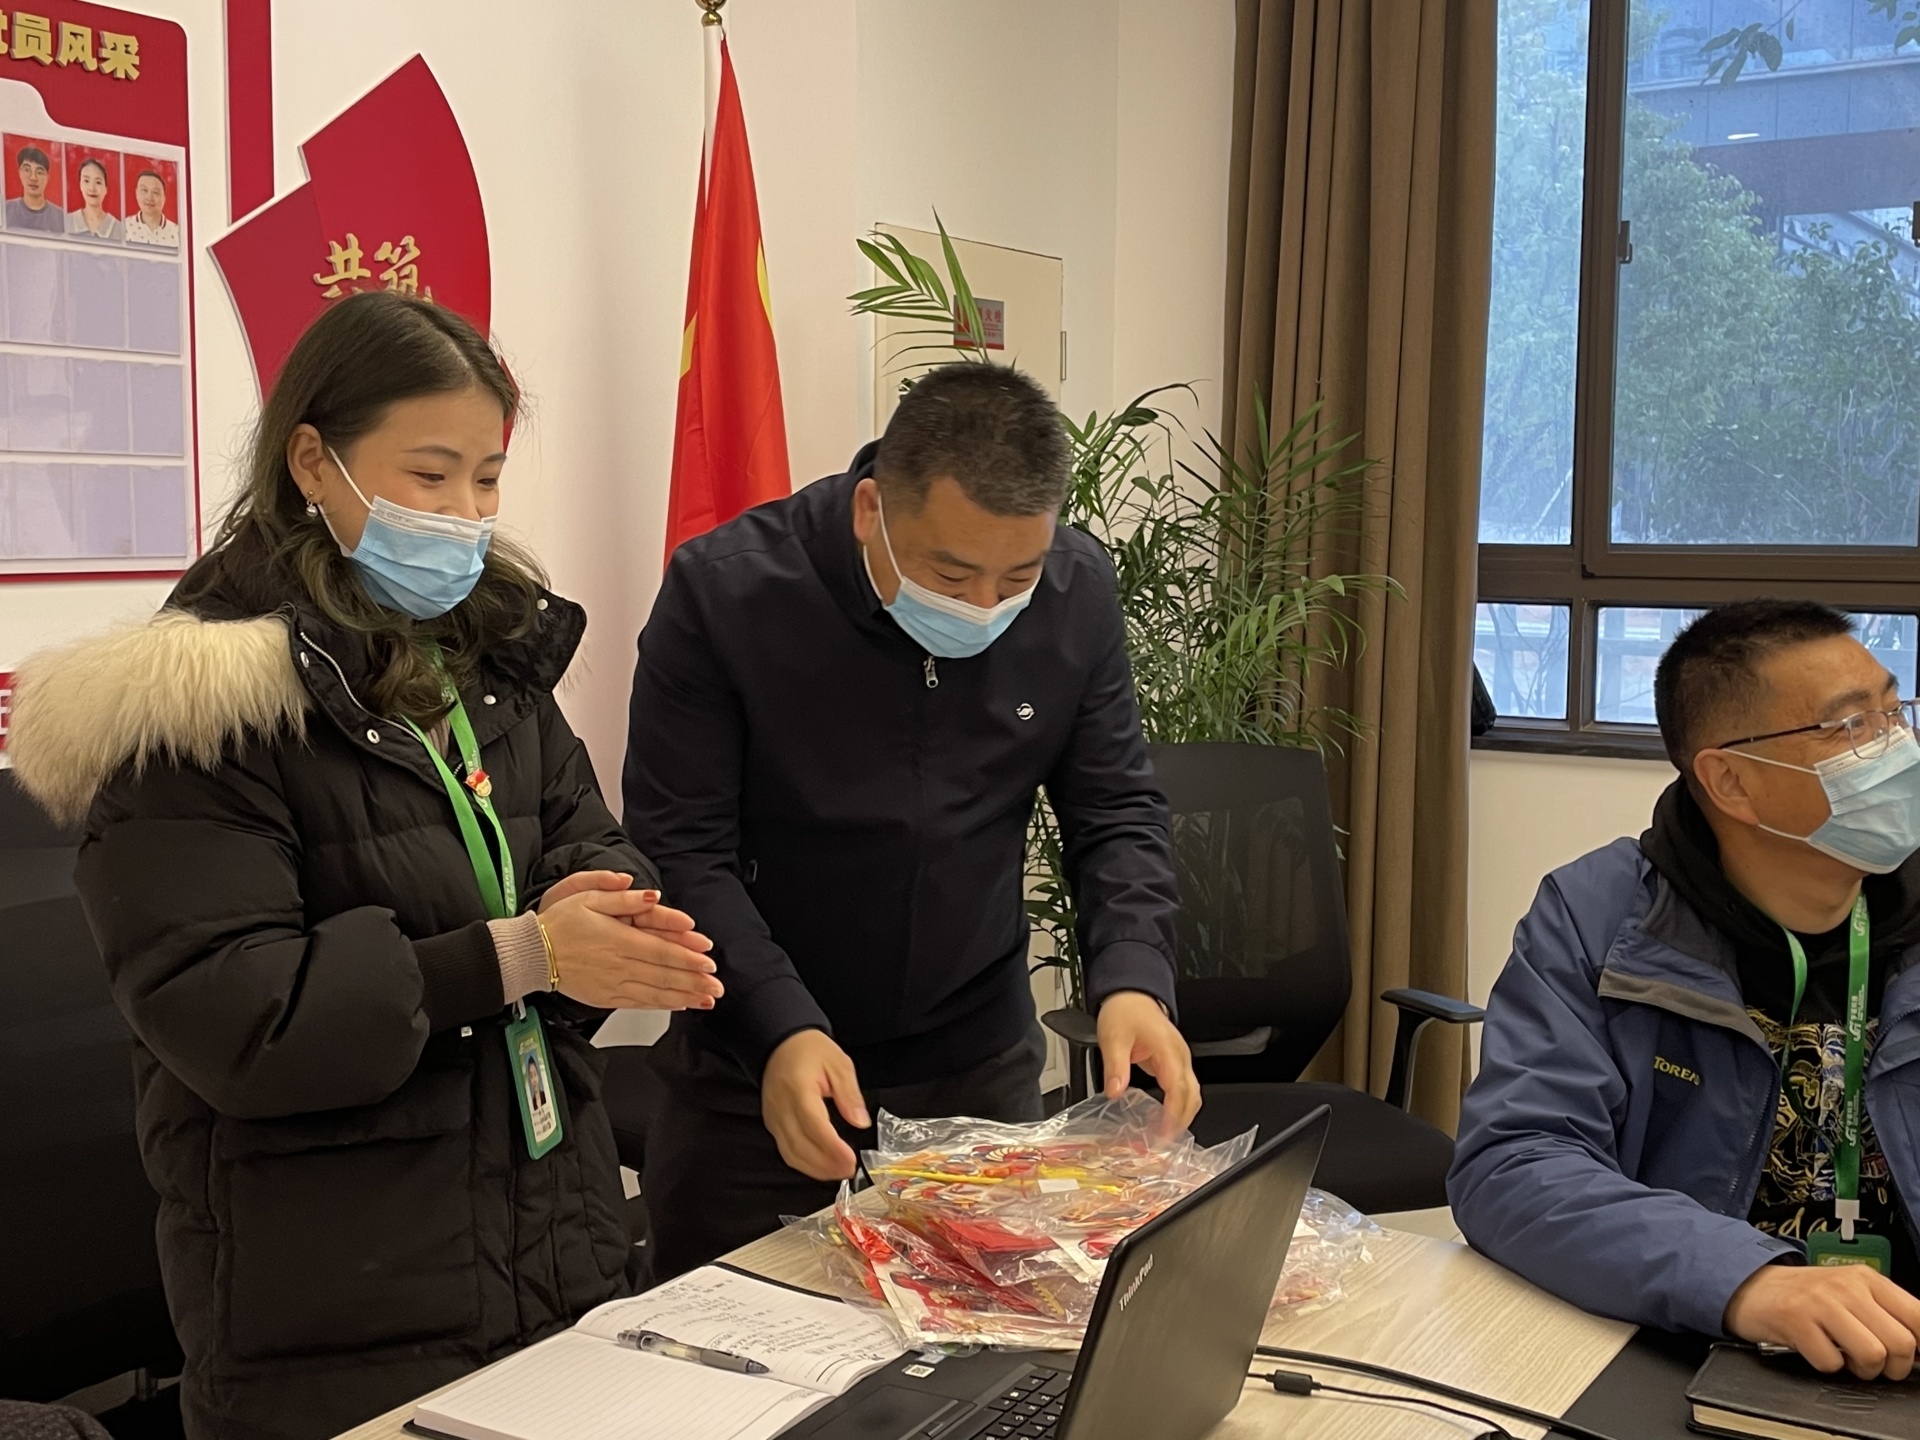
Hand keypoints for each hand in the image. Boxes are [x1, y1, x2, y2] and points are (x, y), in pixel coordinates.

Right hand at [538, 884, 722, 1011]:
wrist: (532, 953)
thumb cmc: (560, 923)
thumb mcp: (587, 897)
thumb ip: (623, 897)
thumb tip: (652, 896)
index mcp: (618, 939)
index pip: (661, 950)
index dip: (687, 958)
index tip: (708, 962)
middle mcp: (618, 964)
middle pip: (664, 975)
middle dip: (694, 982)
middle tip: (718, 987)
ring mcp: (613, 984)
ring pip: (655, 993)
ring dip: (684, 997)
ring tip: (706, 1000)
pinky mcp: (606, 998)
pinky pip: (639, 1003)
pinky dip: (661, 1005)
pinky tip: (678, 1004)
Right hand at [762, 1029, 868, 1181]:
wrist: (779, 1042)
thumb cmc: (809, 1049)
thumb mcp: (838, 1063)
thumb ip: (850, 1094)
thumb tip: (861, 1122)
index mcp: (799, 1090)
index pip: (814, 1126)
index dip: (832, 1148)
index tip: (850, 1160)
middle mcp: (782, 1108)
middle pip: (801, 1146)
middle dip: (826, 1164)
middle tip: (849, 1170)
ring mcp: (774, 1118)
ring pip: (791, 1153)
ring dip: (815, 1168)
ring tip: (838, 1172)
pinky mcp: (772, 1124)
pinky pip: (785, 1150)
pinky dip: (803, 1162)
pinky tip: (820, 1165)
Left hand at [1096, 990, 1200, 1128]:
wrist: (1132, 994)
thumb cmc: (1125, 1010)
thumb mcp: (1113, 1037)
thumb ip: (1115, 1066)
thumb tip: (1115, 1091)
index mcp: (1168, 1049)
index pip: (1178, 1089)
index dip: (1173, 1114)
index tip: (1163, 1133)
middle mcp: (1180, 1056)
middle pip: (1193, 1095)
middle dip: (1182, 1121)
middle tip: (1163, 1143)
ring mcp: (1180, 1059)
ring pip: (1192, 1093)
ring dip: (1182, 1115)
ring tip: (1164, 1136)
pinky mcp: (1175, 1062)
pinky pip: (1183, 1088)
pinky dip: (1178, 1106)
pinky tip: (1164, 1118)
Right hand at [1725, 1261, 1919, 1379]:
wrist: (1750, 1286)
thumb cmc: (1805, 1296)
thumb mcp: (1850, 1293)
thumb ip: (1885, 1314)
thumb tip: (1919, 1349)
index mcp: (1868, 1280)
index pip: (1919, 1316)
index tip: (1915, 1358)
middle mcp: (1847, 1287)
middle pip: (1901, 1343)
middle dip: (1893, 1366)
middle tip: (1875, 1364)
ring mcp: (1820, 1303)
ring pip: (1873, 1355)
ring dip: (1862, 1369)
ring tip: (1846, 1358)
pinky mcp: (1796, 1321)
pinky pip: (1831, 1363)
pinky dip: (1827, 1365)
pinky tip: (1817, 1350)